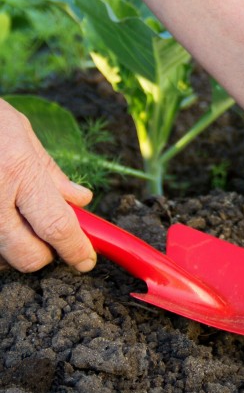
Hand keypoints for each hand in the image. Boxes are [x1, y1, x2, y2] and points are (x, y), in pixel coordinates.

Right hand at [0, 99, 95, 272]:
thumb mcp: (21, 132)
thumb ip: (50, 172)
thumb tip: (80, 201)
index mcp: (17, 170)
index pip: (57, 226)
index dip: (76, 249)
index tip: (86, 260)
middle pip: (27, 256)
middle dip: (45, 254)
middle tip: (48, 237)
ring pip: (0, 257)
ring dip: (14, 249)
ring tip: (15, 218)